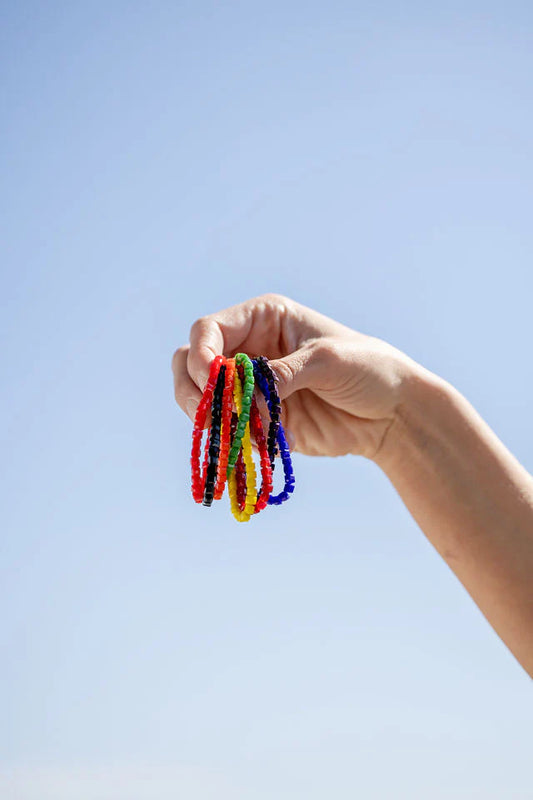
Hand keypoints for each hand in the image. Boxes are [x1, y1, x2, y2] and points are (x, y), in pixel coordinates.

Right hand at [172, 294, 420, 459]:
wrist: (392, 412)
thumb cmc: (368, 368)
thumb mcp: (328, 360)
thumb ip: (284, 373)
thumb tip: (246, 394)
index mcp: (263, 319)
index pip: (209, 330)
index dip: (200, 354)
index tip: (210, 380)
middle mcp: (249, 349)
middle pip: (192, 363)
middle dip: (193, 388)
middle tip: (209, 413)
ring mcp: (250, 387)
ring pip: (202, 399)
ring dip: (208, 417)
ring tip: (233, 431)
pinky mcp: (259, 420)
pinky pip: (228, 430)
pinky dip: (230, 439)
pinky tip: (255, 444)